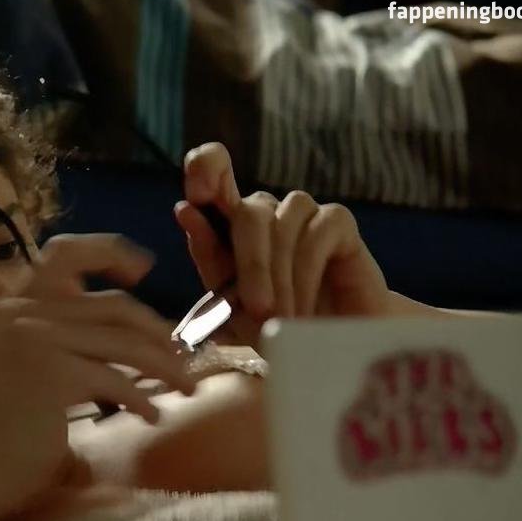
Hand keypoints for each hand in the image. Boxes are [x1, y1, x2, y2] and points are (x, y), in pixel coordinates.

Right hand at [0, 233, 196, 514]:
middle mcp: (21, 312)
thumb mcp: (36, 370)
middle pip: (113, 307)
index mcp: (12, 306)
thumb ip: (69, 341)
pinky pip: (117, 379)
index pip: (65, 254)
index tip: (144, 267)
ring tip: (186, 388)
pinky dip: (142, 399)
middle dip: (157, 331)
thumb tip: (140, 333)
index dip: (109, 251)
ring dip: (164, 366)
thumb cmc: (5, 434)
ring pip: (125, 343)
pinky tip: (152, 417)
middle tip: (183, 359)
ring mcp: (36, 339)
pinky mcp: (53, 371)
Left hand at [174, 142, 390, 347]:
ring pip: (282, 225)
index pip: (212, 169)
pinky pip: (317, 233)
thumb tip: (183, 208)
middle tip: (259, 311)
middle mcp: (265, 210)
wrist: (325, 352)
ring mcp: (302, 212)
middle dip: (251, 266)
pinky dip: (306, 275)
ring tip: (284, 318)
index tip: (198, 194)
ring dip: (280, 277)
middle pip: (249, 213)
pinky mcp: (338, 221)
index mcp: (229, 222)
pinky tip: (305, 308)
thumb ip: (208, 255)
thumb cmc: (273, 326)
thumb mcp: (229, 299)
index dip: (205, 168)